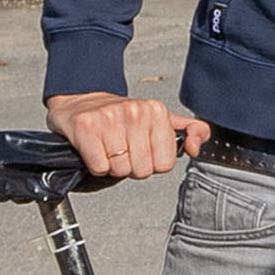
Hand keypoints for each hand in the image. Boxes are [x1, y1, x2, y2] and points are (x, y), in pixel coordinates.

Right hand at [50, 89, 202, 182]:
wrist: (79, 105)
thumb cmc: (121, 118)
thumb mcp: (162, 121)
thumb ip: (191, 131)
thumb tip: (195, 146)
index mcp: (156, 111)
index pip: (165, 164)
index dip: (152, 163)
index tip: (142, 149)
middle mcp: (134, 111)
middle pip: (142, 170)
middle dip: (131, 166)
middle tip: (122, 149)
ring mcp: (109, 117)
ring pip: (119, 170)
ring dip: (112, 165)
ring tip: (108, 148)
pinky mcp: (86, 127)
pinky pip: (99, 167)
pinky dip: (96, 165)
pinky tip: (95, 149)